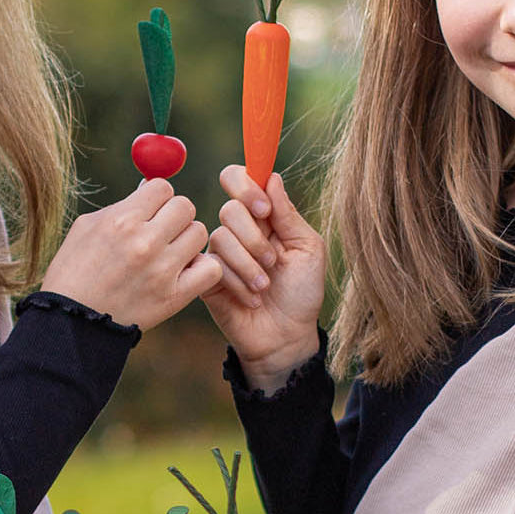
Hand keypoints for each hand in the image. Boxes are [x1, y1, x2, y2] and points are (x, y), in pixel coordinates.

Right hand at [40, 179, 220, 331]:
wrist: (71, 322)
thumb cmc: (74, 271)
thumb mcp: (87, 228)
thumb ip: (121, 206)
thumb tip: (151, 189)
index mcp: (122, 221)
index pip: (162, 187)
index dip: (157, 197)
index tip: (150, 210)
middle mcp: (145, 242)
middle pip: (185, 206)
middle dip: (174, 215)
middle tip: (162, 230)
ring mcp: (162, 270)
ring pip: (199, 233)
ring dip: (187, 239)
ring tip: (170, 252)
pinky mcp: (174, 296)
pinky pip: (210, 268)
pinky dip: (202, 267)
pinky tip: (184, 271)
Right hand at [203, 167, 324, 392]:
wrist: (287, 336)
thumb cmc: (302, 291)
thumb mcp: (307, 249)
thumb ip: (288, 214)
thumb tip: (272, 176)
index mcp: (263, 216)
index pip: (240, 179)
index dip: (246, 186)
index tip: (264, 210)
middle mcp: (239, 230)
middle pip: (229, 209)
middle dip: (254, 237)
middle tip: (273, 261)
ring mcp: (220, 253)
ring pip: (221, 238)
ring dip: (249, 265)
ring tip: (265, 286)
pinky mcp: (207, 277)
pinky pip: (212, 265)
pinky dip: (237, 283)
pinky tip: (251, 299)